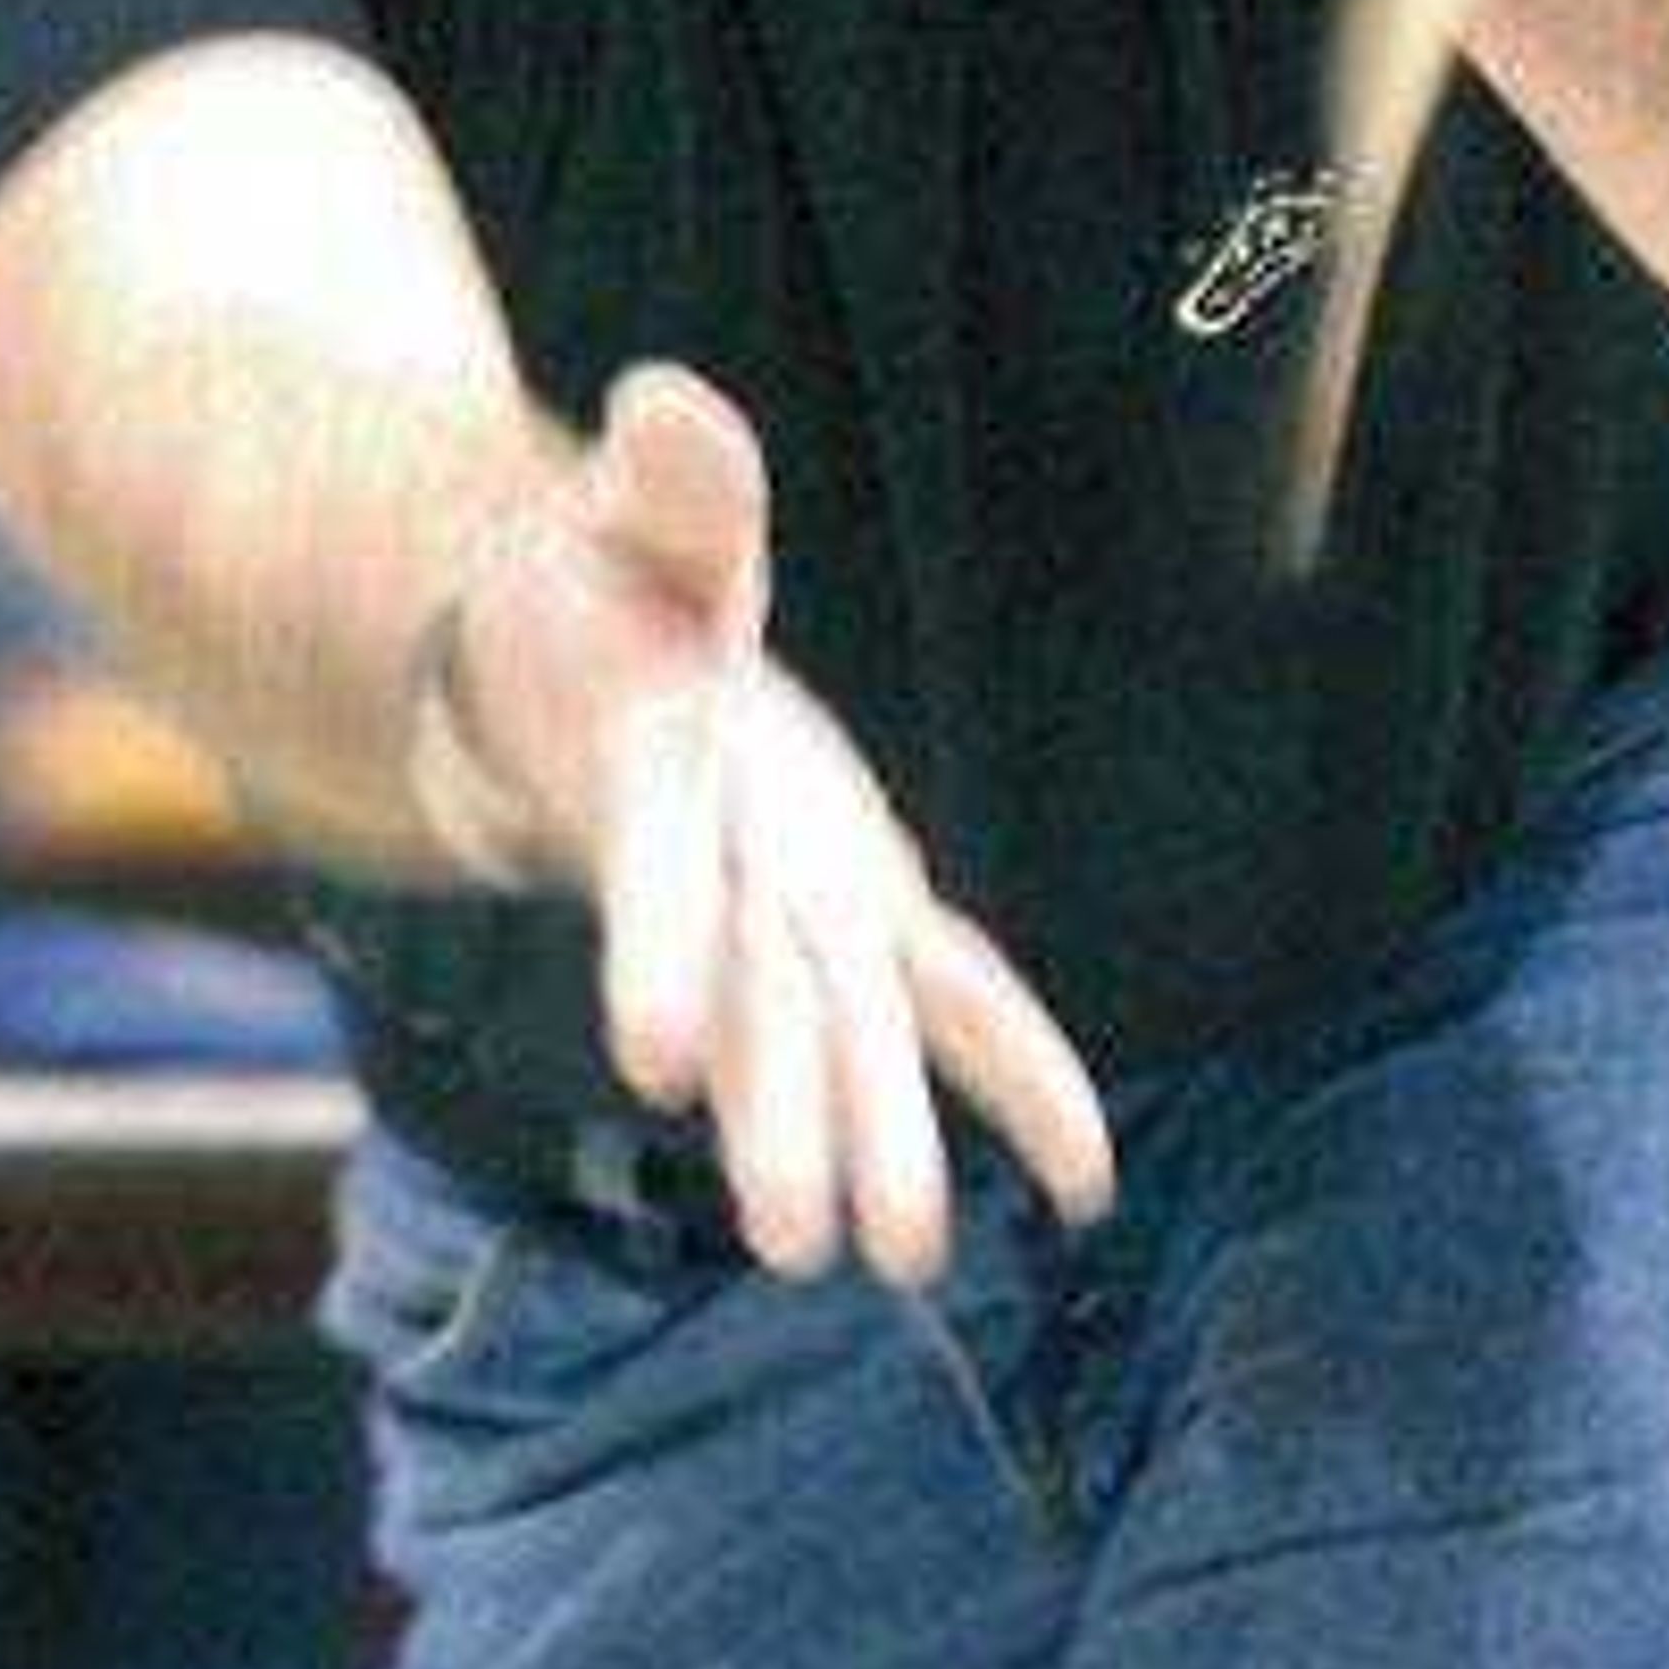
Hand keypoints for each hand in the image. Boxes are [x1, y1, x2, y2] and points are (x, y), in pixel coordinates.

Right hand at [439, 365, 1115, 1284]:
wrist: (577, 677)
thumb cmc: (605, 587)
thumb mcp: (630, 519)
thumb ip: (669, 484)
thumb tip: (673, 406)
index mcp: (663, 777)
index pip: (659, 877)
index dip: (658, 955)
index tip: (651, 1060)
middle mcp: (729, 875)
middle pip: (755, 1002)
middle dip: (783, 1113)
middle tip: (801, 1242)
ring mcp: (798, 907)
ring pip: (838, 1036)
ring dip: (867, 1144)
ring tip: (902, 1262)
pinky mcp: (865, 910)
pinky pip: (953, 1002)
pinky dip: (1022, 1078)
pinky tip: (1091, 1180)